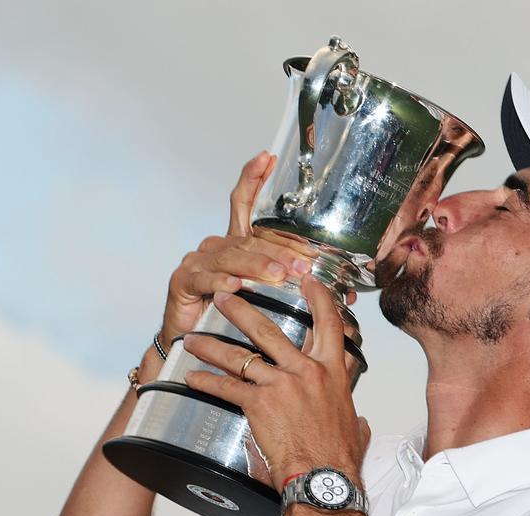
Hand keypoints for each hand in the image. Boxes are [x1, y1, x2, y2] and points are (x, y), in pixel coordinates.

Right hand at [159, 152, 317, 340]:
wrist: (191, 344)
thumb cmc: (231, 317)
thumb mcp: (269, 299)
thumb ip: (301, 291)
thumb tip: (346, 296)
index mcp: (236, 244)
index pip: (244, 204)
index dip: (254, 179)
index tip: (268, 158)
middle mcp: (216, 246)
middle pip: (249, 238)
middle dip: (280, 249)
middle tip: (305, 263)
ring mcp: (197, 262)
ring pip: (231, 257)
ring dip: (257, 266)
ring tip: (278, 275)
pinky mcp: (183, 282)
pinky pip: (205, 278)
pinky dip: (222, 281)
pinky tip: (236, 286)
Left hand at [181, 275, 370, 487]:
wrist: (323, 476)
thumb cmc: (338, 456)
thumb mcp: (354, 426)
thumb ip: (354, 417)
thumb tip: (359, 422)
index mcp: (332, 372)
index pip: (328, 323)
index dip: (318, 298)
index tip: (307, 280)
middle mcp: (305, 371)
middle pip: (269, 330)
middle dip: (243, 310)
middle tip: (227, 296)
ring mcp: (280, 384)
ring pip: (240, 356)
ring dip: (212, 345)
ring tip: (194, 338)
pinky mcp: (258, 403)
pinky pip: (226, 387)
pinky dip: (206, 382)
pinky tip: (192, 377)